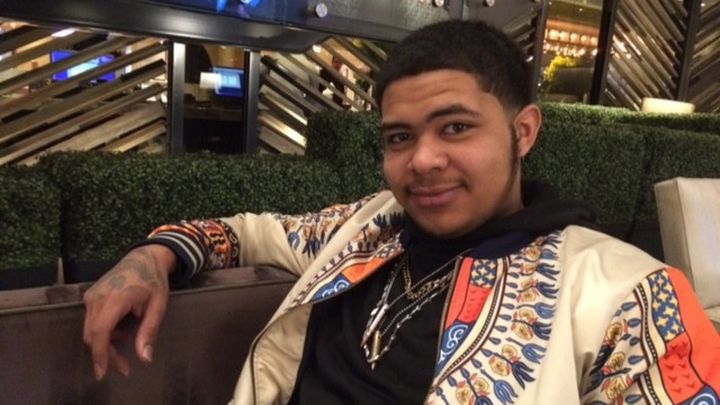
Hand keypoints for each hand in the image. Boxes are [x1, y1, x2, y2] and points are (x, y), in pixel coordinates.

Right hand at [82, 245, 175, 379]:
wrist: (144, 257)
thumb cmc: (154, 280)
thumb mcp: (159, 305)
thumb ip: (149, 331)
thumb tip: (145, 358)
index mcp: (115, 298)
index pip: (100, 331)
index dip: (101, 354)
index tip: (103, 372)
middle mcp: (98, 297)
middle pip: (92, 335)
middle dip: (106, 354)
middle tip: (124, 367)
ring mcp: (91, 295)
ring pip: (90, 330)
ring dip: (105, 344)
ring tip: (127, 348)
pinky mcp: (90, 296)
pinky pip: (91, 321)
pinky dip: (103, 332)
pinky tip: (122, 332)